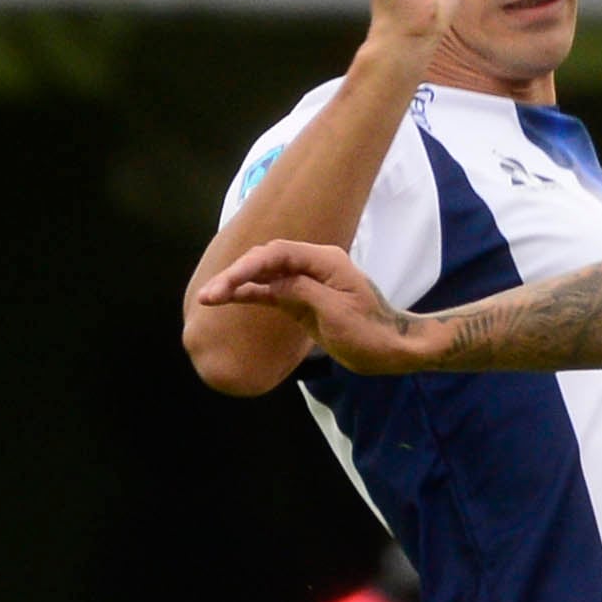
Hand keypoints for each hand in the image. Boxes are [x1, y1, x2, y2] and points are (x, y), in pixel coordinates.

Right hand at [198, 241, 431, 372]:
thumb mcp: (336, 313)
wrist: (393, 349)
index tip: (226, 284)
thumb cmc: (371, 332)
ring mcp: (307, 280)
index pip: (277, 253)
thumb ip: (301, 293)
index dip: (248, 266)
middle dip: (236, 274)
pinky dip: (250, 294)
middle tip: (209, 294)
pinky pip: (271, 291)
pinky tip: (226, 298)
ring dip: (238, 284)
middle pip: (267, 259)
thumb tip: (269, 284)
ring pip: (265, 274)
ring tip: (208, 297)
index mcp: (325, 260)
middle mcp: (314, 264)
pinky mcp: (302, 298)